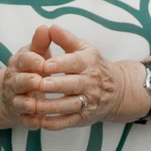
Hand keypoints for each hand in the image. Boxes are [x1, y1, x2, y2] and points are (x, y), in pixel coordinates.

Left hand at [1, 23, 132, 128]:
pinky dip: (54, 123)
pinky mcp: (84, 117)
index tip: (44, 64)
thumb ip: (65, 39)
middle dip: (55, 85)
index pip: (74, 63)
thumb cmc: (95, 66)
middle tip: (38, 84)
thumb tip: (49, 27)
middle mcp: (90, 83)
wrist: (118, 90)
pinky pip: (68, 122)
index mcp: (88, 63)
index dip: (59, 64)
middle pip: (72, 85)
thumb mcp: (85, 49)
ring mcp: (88, 101)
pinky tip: (40, 121)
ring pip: (69, 105)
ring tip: (32, 105)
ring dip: (51, 106)